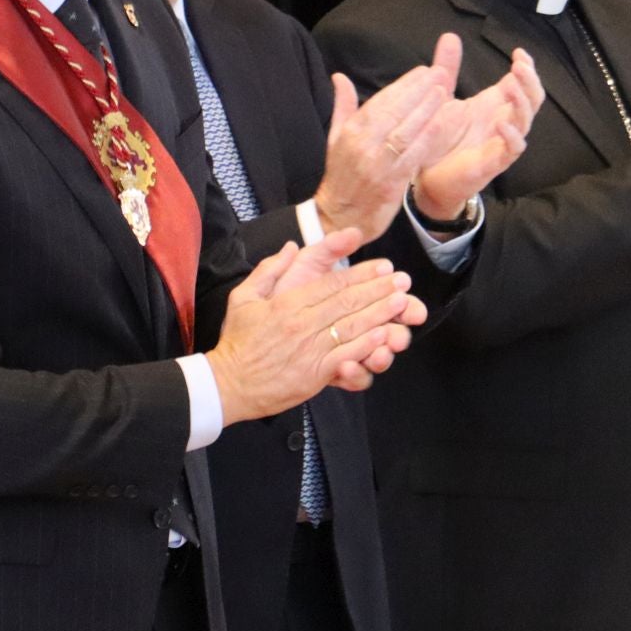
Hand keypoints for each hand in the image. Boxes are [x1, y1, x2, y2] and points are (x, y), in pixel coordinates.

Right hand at [204, 230, 428, 422]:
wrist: (227, 384)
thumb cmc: (237, 342)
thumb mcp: (243, 297)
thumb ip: (269, 270)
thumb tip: (292, 246)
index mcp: (287, 303)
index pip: (331, 284)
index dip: (361, 274)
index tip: (384, 266)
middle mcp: (301, 323)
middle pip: (347, 302)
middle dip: (379, 290)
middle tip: (404, 281)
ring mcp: (309, 349)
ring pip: (350, 327)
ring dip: (379, 313)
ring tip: (402, 302)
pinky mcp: (314, 374)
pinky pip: (344, 356)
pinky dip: (365, 346)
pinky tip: (383, 336)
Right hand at [312, 34, 463, 239]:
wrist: (340, 217)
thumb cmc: (342, 175)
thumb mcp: (336, 138)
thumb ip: (343, 105)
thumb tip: (339, 76)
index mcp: (351, 131)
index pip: (380, 101)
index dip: (404, 85)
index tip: (423, 70)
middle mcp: (363, 145)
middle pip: (394, 112)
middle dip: (419, 90)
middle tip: (440, 73)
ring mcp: (377, 164)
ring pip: (405, 131)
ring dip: (426, 109)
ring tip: (444, 91)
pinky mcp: (391, 183)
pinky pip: (413, 156)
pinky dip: (428, 138)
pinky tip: (442, 123)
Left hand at [413, 48, 544, 222]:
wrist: (427, 177)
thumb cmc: (440, 138)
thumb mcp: (442, 96)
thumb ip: (448, 68)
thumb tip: (450, 36)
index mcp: (495, 105)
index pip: (522, 84)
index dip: (527, 68)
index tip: (518, 52)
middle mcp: (504, 122)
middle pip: (532, 99)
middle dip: (530, 81)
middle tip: (519, 65)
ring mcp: (502, 143)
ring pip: (525, 121)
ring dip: (522, 102)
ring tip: (513, 85)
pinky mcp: (494, 162)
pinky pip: (512, 149)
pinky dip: (511, 136)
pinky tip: (502, 124)